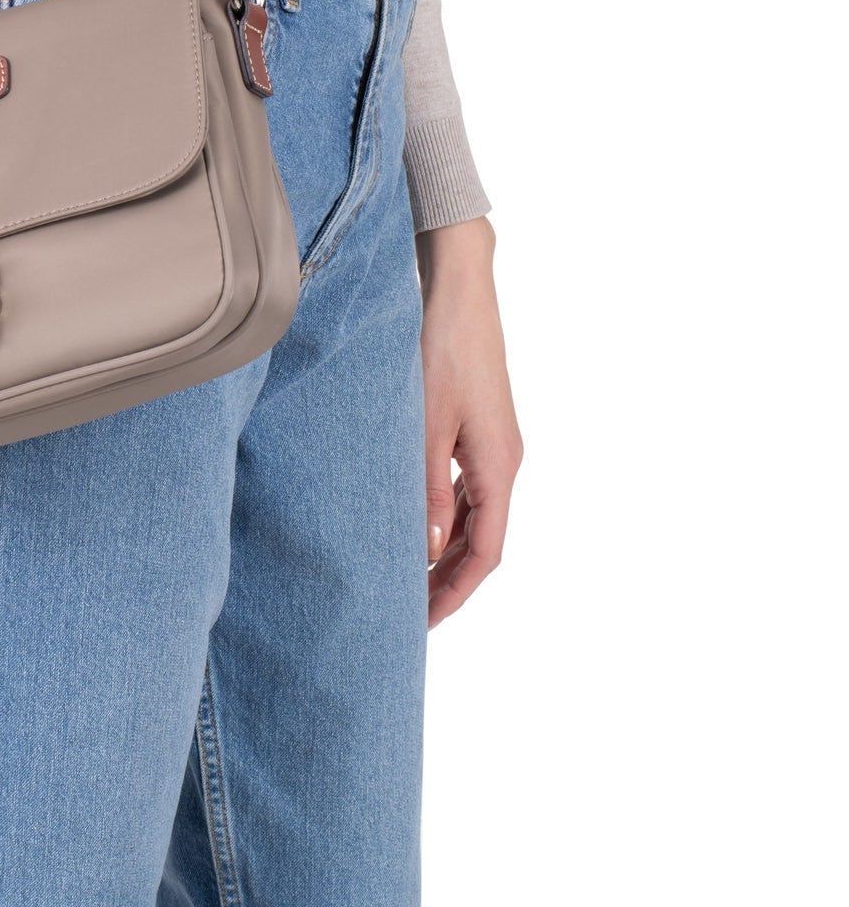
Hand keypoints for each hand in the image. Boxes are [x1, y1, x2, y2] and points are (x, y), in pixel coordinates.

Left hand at [416, 217, 522, 628]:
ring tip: (405, 575)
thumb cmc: (443, 345)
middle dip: (448, 581)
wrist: (457, 283)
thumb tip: (431, 550)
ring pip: (473, 514)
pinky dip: (443, 513)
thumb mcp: (427, 422)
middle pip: (482, 540)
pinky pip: (464, 485)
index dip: (456, 593)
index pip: (486, 553)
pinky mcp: (475, 423)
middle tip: (407, 612)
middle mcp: (502, 459)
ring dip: (445, 548)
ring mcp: (490, 441)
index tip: (423, 623)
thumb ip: (429, 487)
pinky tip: (415, 520)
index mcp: (499, 465)